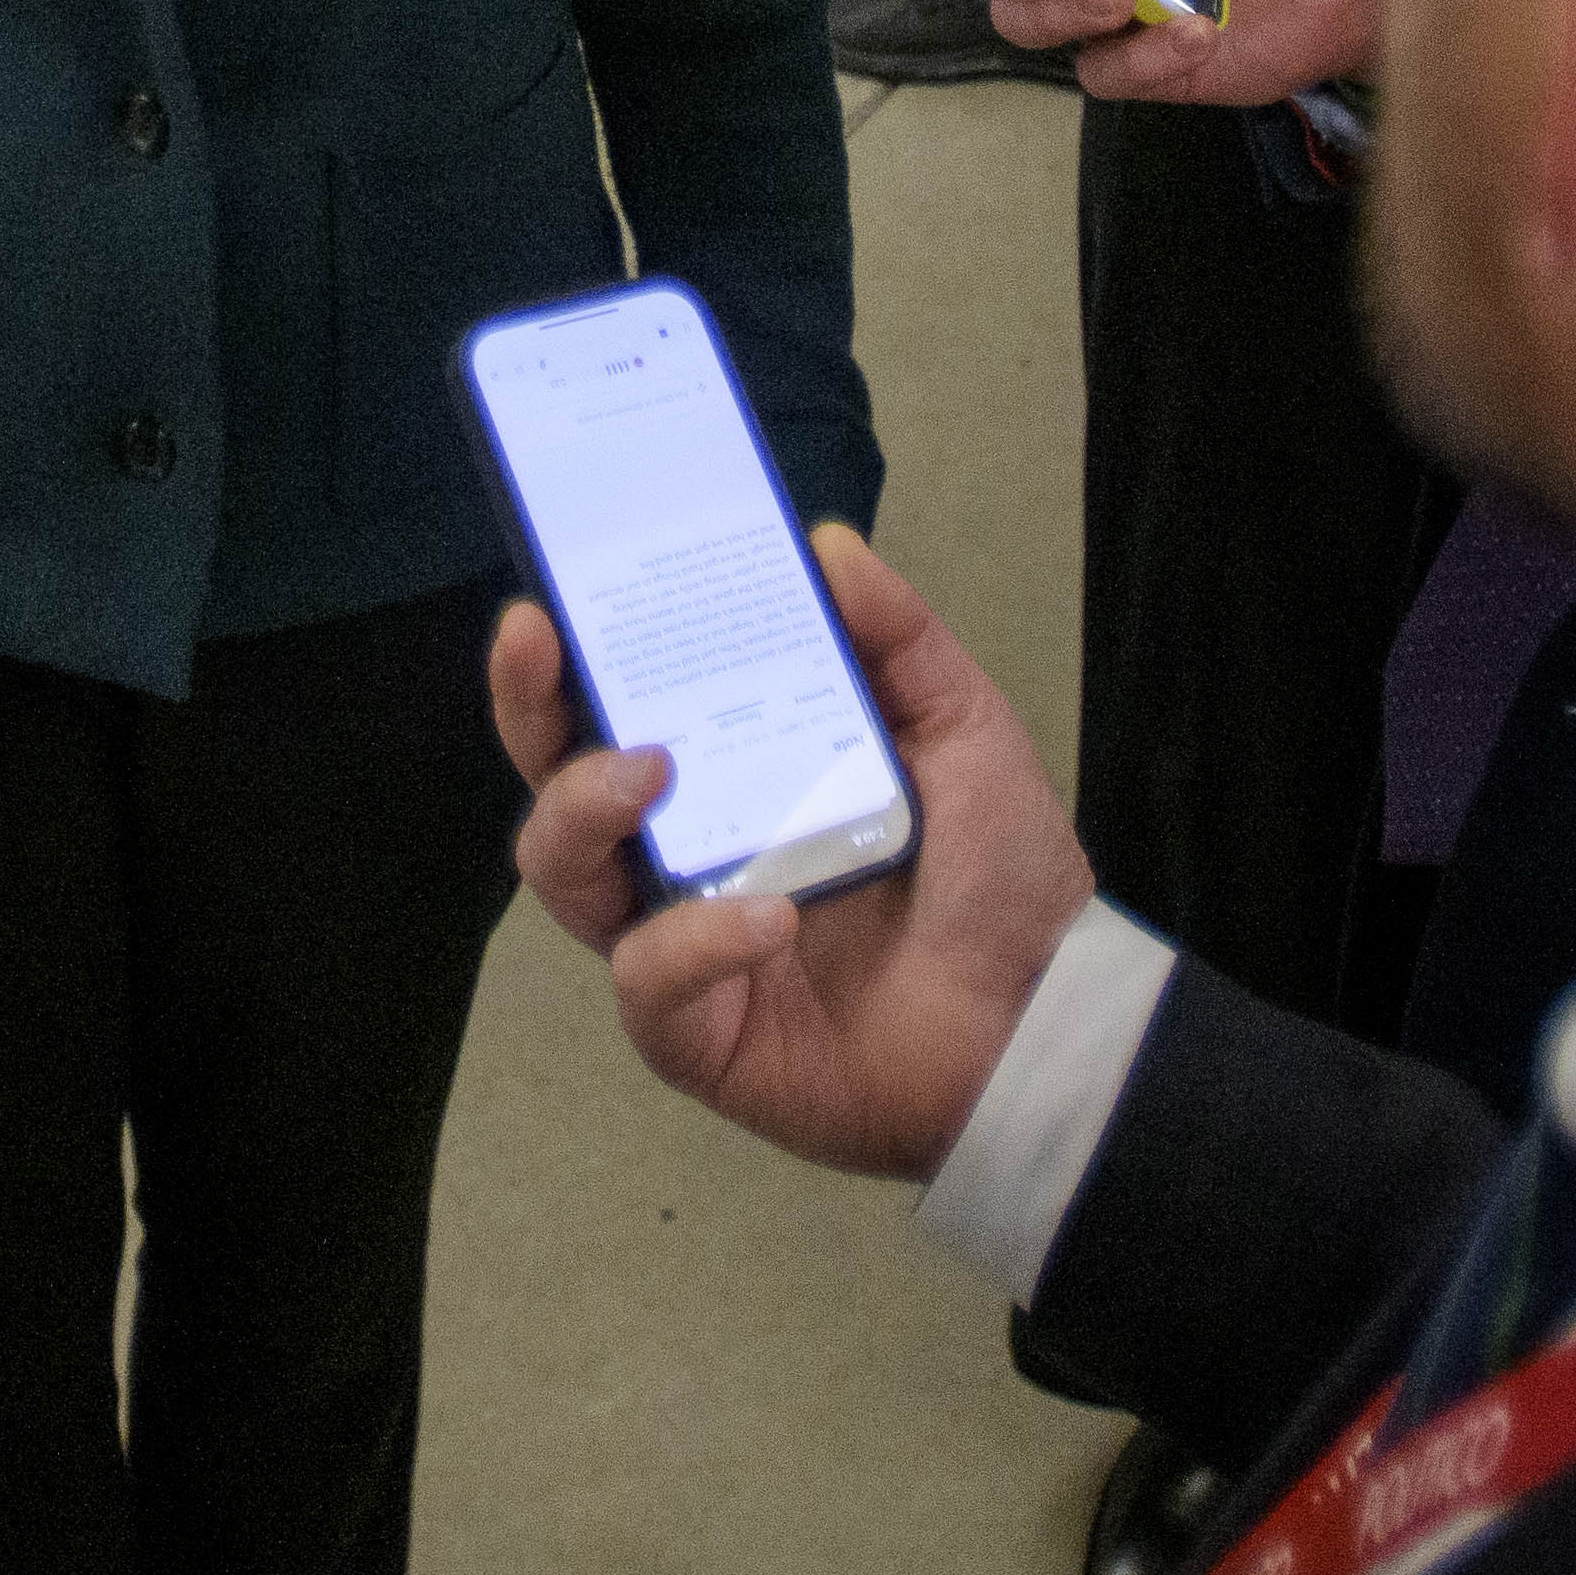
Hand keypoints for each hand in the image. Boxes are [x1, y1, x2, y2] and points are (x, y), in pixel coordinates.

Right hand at [494, 528, 1088, 1185]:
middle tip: (545, 648)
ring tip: (647, 772)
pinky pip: (650, 982)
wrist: (1045, 1016)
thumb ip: (899, 639)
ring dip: (582, 810)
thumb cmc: (998, 877)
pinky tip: (768, 916)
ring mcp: (683, 942)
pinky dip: (693, 941)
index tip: (547, 598)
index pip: (616, 706)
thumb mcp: (962, 731)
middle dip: (530, 709)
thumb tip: (827, 543)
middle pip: (557, 780)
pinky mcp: (699, 1031)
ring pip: (564, 876)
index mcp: (733, 774)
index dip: (563, 655)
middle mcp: (687, 852)